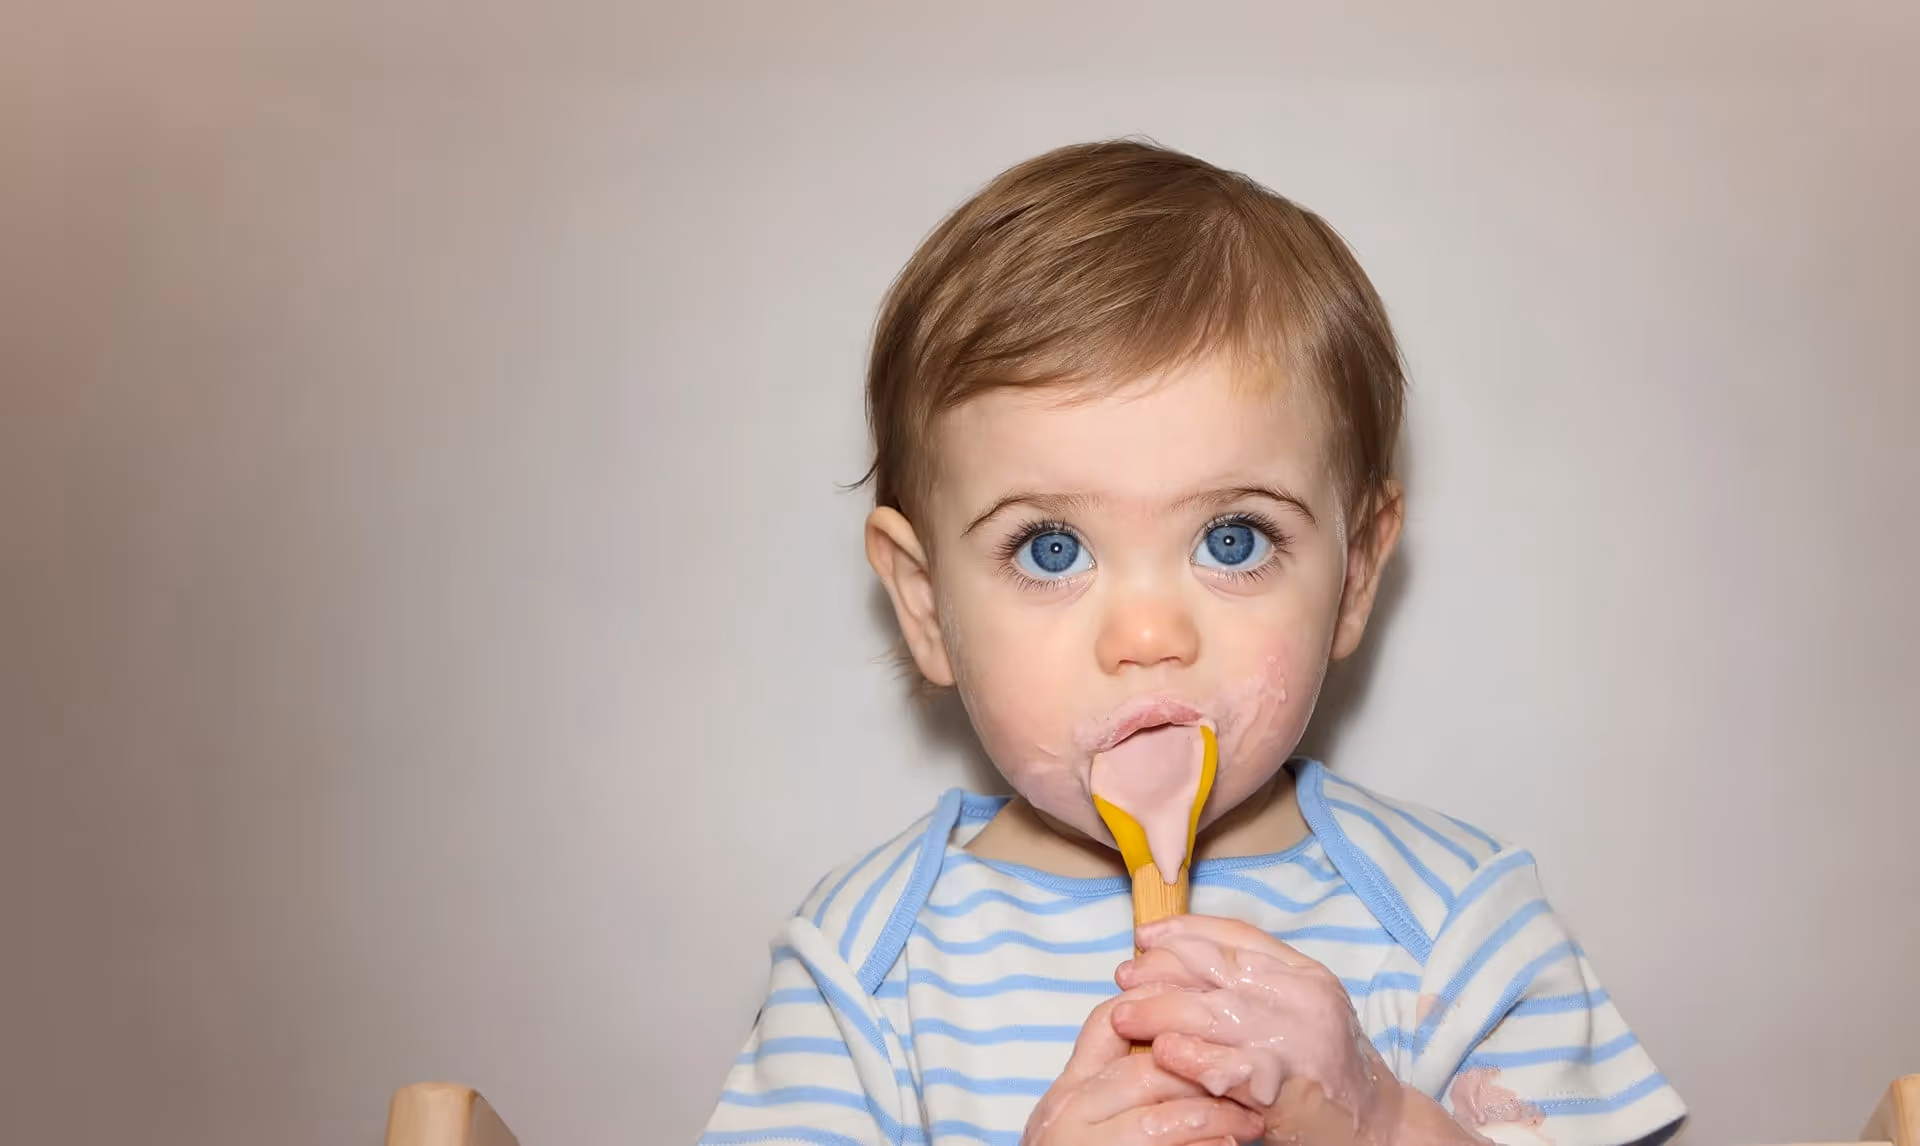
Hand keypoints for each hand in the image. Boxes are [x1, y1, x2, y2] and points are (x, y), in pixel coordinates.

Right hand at [1021, 983, 1266, 1145]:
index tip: (1207, 1006)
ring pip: (1158, 1122)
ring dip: (1215, 1118)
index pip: (1105, 1024)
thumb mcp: (1081, 1116)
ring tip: (1250, 1122)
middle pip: (1142, 1071)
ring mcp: (1083, 1145)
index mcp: (1067, 1090)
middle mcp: (1068, 1113)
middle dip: (1203, 1073)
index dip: (1157, 1004)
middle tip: (1248, 1078)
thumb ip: (1111, 1081)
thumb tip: (1170, 1040)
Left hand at [1111, 915, 1444, 1145]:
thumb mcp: (1298, 1011)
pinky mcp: (1288, 1084)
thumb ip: (1252, 984)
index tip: (1145, 936)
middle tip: (1123, 978)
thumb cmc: (1325, 1070)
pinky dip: (1191, 1056)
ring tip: (1123, 1016)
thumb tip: (1181, 959)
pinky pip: (1228, 1065)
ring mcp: (1297, 1039)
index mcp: (1304, 973)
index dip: (1184, 931)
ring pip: (1211, 1012)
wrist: (1377, 1127)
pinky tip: (1162, 1052)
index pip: (1236, 936)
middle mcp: (1302, 997)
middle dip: (1160, 970)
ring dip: (1158, 1011)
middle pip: (1215, 969)